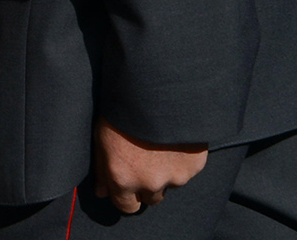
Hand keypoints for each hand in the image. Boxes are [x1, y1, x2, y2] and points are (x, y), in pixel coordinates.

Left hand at [92, 120, 206, 213]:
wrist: (156, 90)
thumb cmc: (122, 111)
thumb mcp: (101, 137)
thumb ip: (102, 169)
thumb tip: (102, 193)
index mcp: (123, 179)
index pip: (126, 206)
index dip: (126, 195)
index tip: (128, 182)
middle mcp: (150, 184)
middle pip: (151, 198)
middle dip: (147, 186)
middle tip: (146, 161)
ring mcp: (175, 176)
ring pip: (171, 184)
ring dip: (166, 172)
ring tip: (160, 145)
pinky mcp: (194, 166)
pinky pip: (188, 170)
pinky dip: (182, 160)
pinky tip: (175, 139)